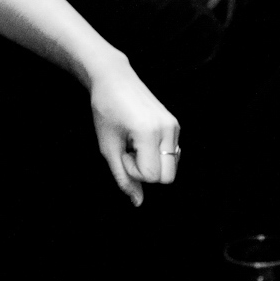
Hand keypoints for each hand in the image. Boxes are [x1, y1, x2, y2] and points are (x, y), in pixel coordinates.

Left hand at [89, 52, 179, 206]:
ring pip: (172, 167)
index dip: (133, 171)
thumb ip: (122, 178)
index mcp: (149, 132)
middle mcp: (167, 128)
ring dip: (152, 162)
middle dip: (146, 171)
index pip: (152, 176)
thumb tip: (137, 203)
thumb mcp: (107, 146)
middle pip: (168, 177)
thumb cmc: (105, 109)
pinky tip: (142, 138)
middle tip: (129, 150)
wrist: (113, 77)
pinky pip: (172, 154)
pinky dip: (158, 154)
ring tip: (134, 143)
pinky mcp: (174, 123)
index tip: (122, 152)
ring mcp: (174, 125)